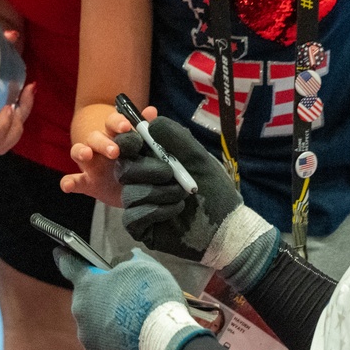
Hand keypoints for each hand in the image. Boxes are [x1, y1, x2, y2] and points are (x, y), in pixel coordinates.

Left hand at [54, 246, 209, 349]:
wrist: (164, 337)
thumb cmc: (151, 295)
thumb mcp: (143, 264)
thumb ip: (129, 259)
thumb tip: (127, 260)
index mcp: (87, 285)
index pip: (69, 265)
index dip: (66, 257)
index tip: (60, 252)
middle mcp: (81, 313)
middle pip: (87, 298)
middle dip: (101, 294)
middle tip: (123, 293)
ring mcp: (88, 338)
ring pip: (95, 323)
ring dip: (107, 319)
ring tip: (132, 318)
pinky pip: (104, 344)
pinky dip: (115, 339)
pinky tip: (132, 335)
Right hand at [62, 106, 136, 206]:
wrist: (131, 185)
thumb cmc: (137, 159)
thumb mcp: (144, 145)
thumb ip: (146, 128)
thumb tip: (151, 110)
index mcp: (115, 135)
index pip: (112, 122)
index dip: (118, 122)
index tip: (126, 127)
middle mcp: (99, 146)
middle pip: (95, 137)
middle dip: (103, 142)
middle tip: (115, 152)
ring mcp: (91, 164)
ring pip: (78, 151)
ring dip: (81, 151)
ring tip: (87, 154)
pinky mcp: (87, 183)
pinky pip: (73, 180)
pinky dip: (68, 182)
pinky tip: (67, 186)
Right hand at [115, 117, 278, 291]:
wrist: (226, 225)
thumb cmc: (214, 188)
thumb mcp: (197, 157)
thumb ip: (175, 137)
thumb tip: (149, 121)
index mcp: (152, 160)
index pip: (127, 147)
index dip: (127, 142)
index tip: (138, 142)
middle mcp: (142, 180)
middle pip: (124, 169)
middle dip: (148, 169)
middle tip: (171, 173)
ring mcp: (139, 205)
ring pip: (129, 193)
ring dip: (159, 192)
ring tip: (183, 195)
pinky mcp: (140, 227)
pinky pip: (133, 217)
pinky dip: (156, 211)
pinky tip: (176, 210)